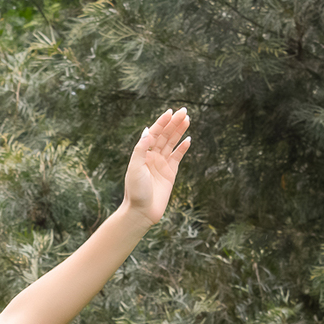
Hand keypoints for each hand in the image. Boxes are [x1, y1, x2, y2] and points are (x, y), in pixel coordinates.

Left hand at [123, 106, 190, 224]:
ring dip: (179, 132)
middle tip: (184, 111)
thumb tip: (148, 130)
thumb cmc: (136, 191)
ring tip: (187, 120)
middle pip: (165, 136)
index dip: (162, 122)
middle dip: (174, 123)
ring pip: (172, 144)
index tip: (170, 112)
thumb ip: (141, 149)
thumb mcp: (135, 168)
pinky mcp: (170, 173)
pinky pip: (178, 157)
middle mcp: (152, 157)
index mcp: (143, 154)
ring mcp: (162, 164)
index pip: (154, 133)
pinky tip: (188, 139)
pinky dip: (183, 148)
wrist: (142, 211)